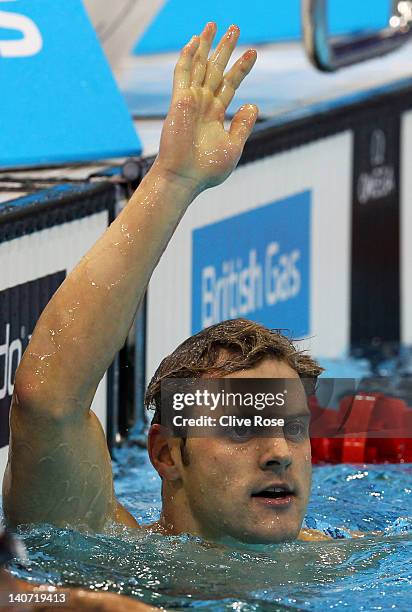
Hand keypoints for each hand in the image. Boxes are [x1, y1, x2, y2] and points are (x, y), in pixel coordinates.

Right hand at [155, 22, 258, 191]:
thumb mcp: (233, 146)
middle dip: (224, 49)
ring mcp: (190, 101)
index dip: (241, 68)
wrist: (185, 178)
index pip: (229, 85)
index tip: (253, 52)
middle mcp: (203, 105)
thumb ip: (243, 125)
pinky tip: (194, 41)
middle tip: (234, 28)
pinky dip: (187, 56)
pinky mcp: (179, 101)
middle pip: (216, 70)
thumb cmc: (207, 169)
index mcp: (215, 115)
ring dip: (206, 45)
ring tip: (214, 25)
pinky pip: (183, 73)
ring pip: (199, 66)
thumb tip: (253, 104)